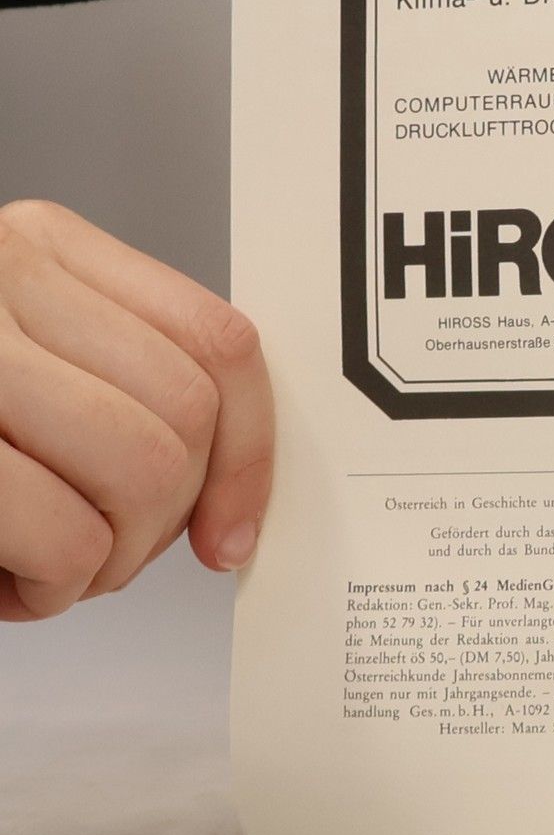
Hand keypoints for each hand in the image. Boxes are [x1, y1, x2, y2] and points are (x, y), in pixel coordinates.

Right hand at [0, 200, 273, 621]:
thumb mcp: (25, 371)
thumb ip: (119, 385)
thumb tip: (236, 479)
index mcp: (41, 249)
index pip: (217, 341)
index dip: (248, 453)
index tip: (231, 528)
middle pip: (185, 416)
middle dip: (163, 520)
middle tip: (102, 555)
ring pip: (141, 470)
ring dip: (107, 559)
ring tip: (48, 568)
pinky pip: (62, 529)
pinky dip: (54, 585)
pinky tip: (7, 582)